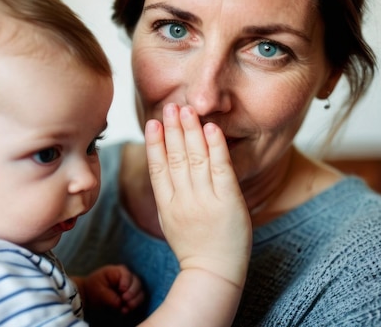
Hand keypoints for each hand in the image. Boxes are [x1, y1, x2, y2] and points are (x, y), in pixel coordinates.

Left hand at [73, 264, 143, 314]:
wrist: (91, 294)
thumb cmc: (94, 287)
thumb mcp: (98, 290)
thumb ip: (109, 296)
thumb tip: (120, 303)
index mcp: (118, 271)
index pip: (127, 275)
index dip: (127, 284)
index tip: (122, 291)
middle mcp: (127, 277)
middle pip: (137, 282)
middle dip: (133, 293)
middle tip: (125, 300)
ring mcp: (131, 286)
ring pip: (140, 291)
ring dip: (135, 300)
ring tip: (127, 307)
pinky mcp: (132, 295)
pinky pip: (138, 299)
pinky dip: (134, 305)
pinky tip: (125, 310)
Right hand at [144, 103, 251, 287]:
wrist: (214, 274)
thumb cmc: (194, 248)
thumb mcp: (171, 221)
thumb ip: (168, 194)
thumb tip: (164, 166)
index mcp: (166, 205)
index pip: (158, 168)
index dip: (154, 143)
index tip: (152, 122)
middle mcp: (183, 200)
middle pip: (175, 158)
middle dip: (172, 129)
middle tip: (170, 106)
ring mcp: (205, 200)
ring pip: (195, 158)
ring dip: (190, 131)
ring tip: (186, 110)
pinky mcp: (228, 201)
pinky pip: (220, 169)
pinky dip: (215, 147)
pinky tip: (211, 129)